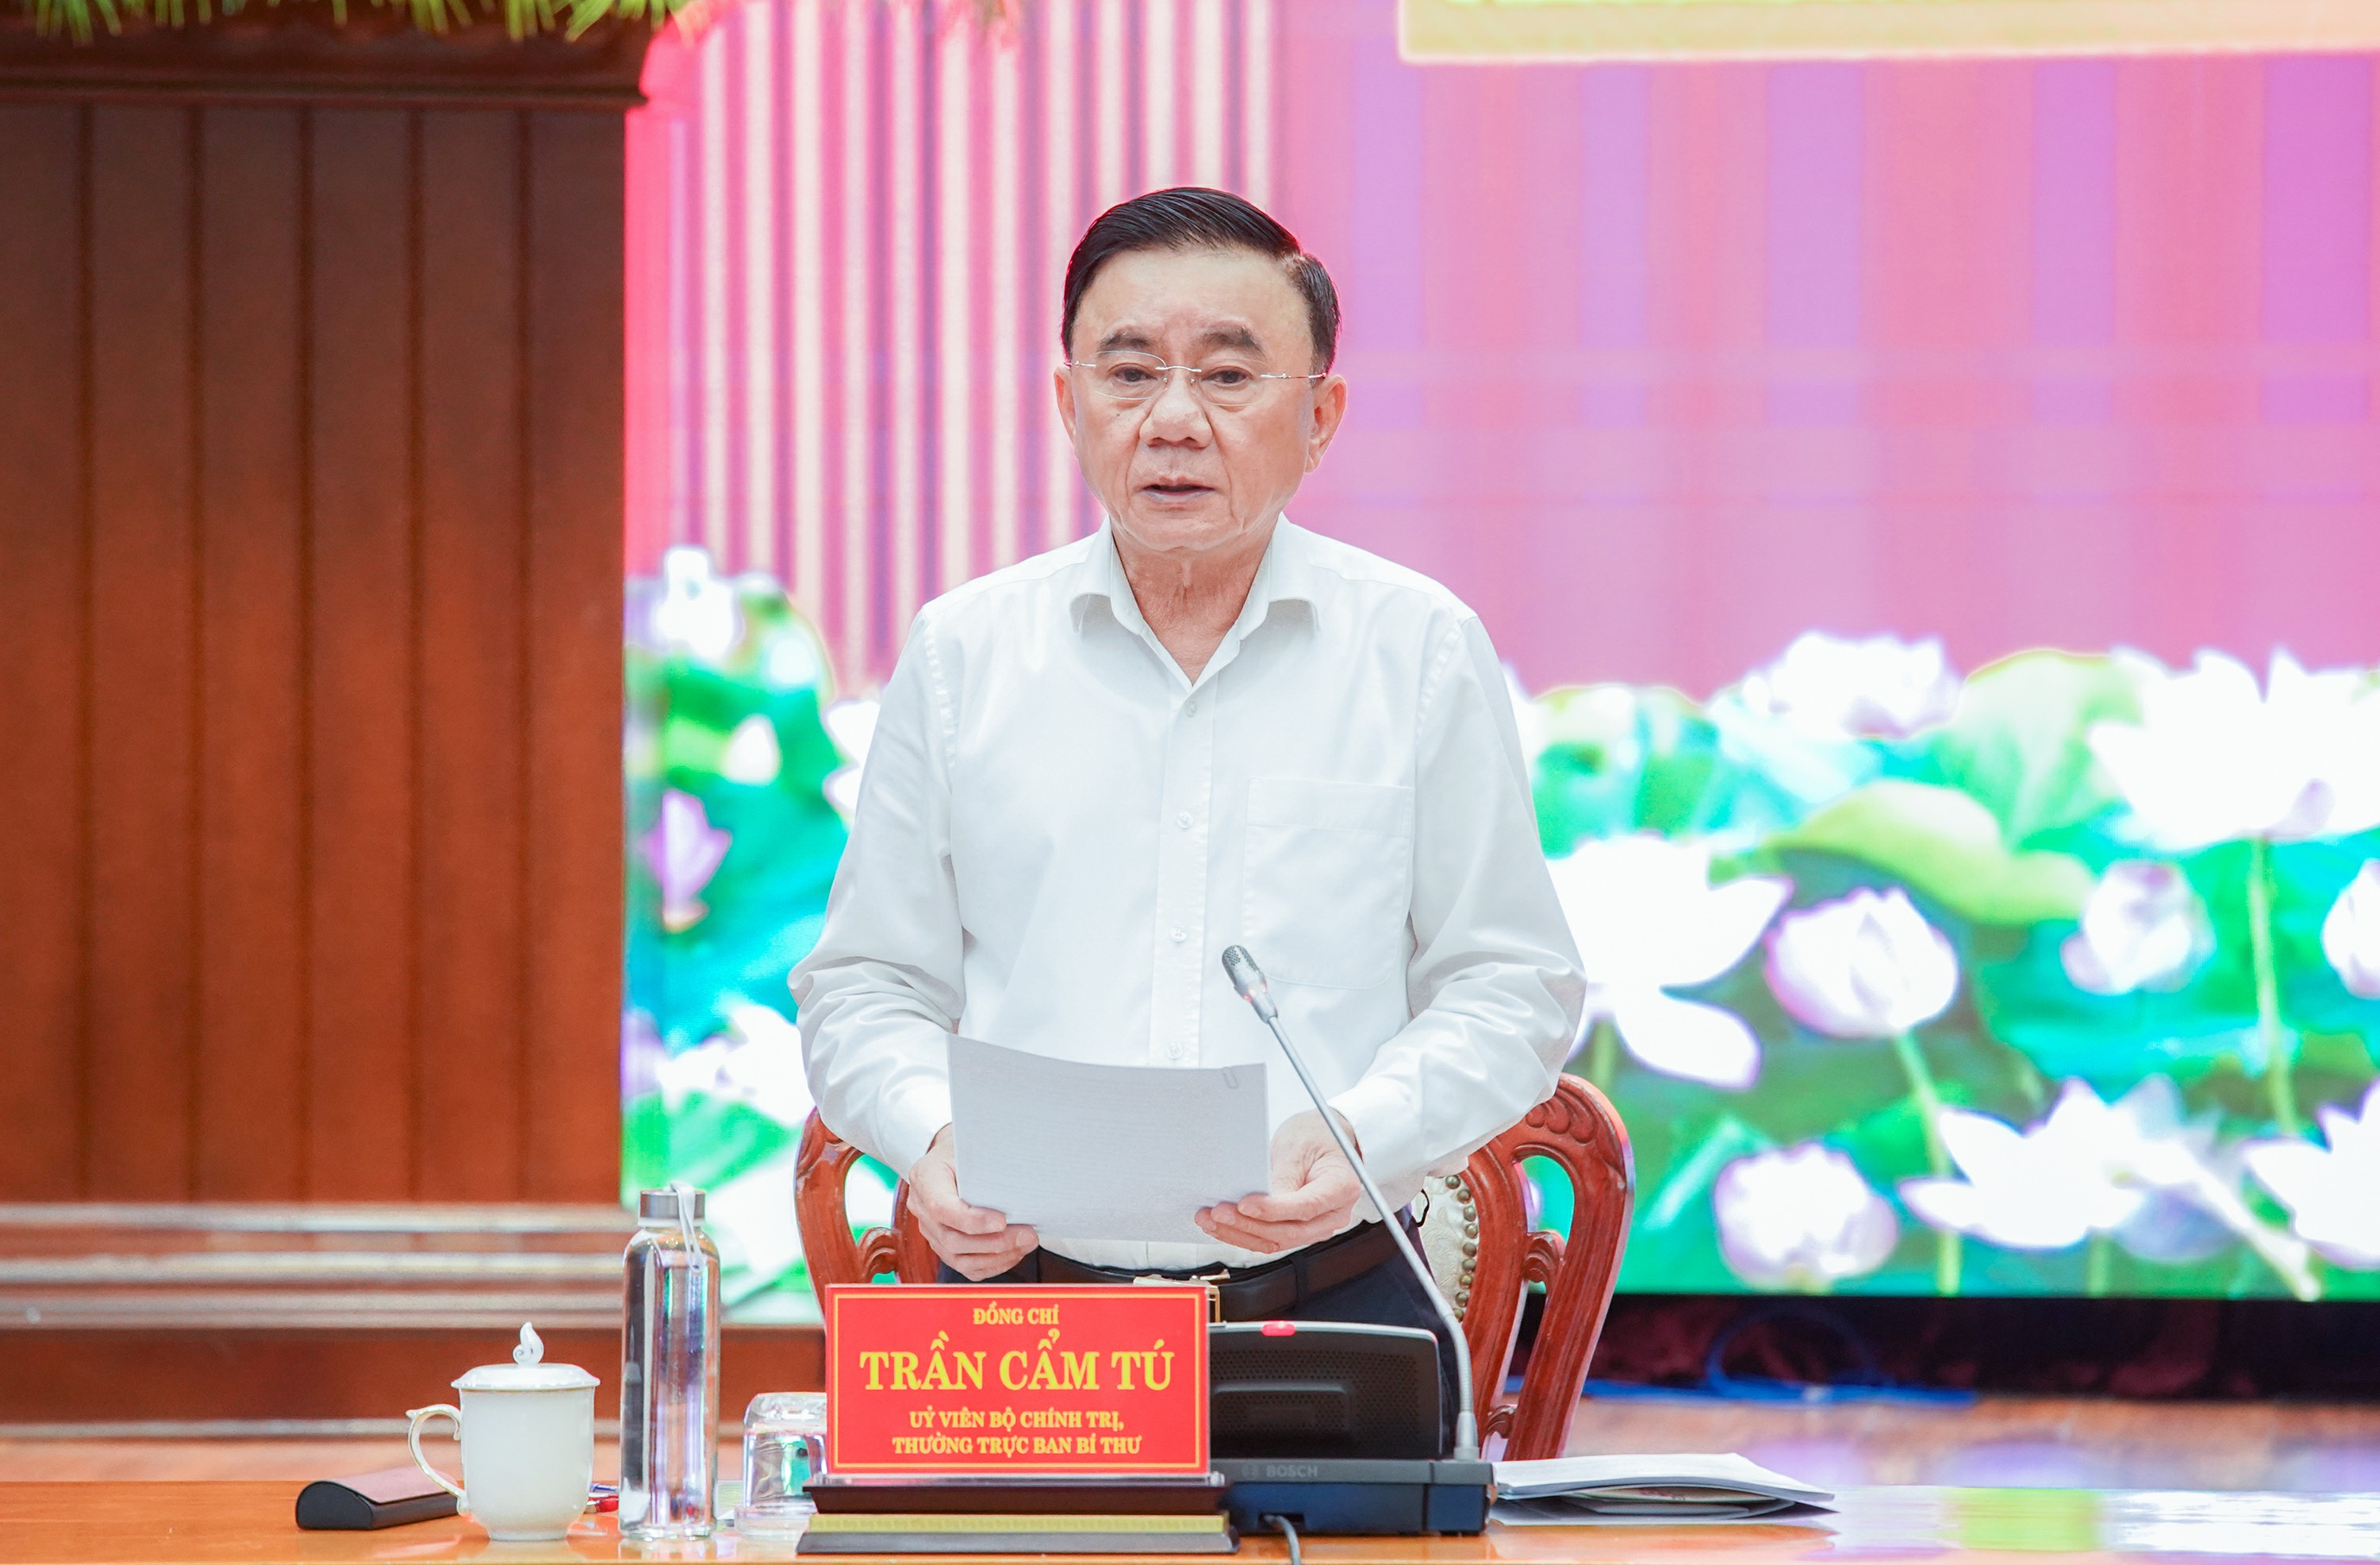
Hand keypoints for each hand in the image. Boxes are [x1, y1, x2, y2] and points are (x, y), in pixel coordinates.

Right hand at [908, 1125, 1038, 1279]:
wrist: (951, 1157)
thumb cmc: (965, 1149)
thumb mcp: (973, 1144)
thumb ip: (987, 1161)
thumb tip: (1022, 1179)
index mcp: (925, 1177)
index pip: (942, 1207)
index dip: (972, 1220)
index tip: (1002, 1221)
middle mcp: (921, 1206)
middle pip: (952, 1239)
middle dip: (995, 1242)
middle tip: (1028, 1235)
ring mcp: (930, 1230)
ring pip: (959, 1258)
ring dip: (997, 1256)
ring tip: (1025, 1244)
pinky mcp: (942, 1245)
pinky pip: (966, 1266)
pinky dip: (993, 1264)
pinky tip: (1014, 1253)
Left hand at [1195, 1109, 1362, 1253]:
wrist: (1325, 1141)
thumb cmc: (1316, 1137)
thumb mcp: (1299, 1145)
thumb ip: (1282, 1175)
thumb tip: (1256, 1201)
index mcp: (1342, 1188)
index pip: (1306, 1206)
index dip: (1273, 1209)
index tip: (1245, 1204)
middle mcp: (1333, 1214)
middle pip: (1289, 1231)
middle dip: (1249, 1225)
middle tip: (1218, 1213)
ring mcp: (1316, 1226)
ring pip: (1276, 1241)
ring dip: (1240, 1234)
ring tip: (1211, 1220)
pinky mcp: (1298, 1229)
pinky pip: (1271, 1239)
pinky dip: (1244, 1234)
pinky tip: (1222, 1225)